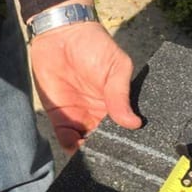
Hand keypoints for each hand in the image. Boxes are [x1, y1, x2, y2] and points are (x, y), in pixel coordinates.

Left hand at [26, 11, 142, 152]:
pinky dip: (69, 144)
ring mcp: (79, 114)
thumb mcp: (116, 68)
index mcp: (116, 103)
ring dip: (88, 151)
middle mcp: (99, 113)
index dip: (127, 141)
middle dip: (107, 150)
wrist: (61, 33)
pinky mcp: (58, 113)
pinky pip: (64, 135)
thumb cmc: (95, 45)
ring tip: (93, 156)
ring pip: (86, 142)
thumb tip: (133, 123)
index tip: (130, 154)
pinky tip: (75, 148)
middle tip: (110, 159)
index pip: (124, 129)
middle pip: (106, 140)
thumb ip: (120, 95)